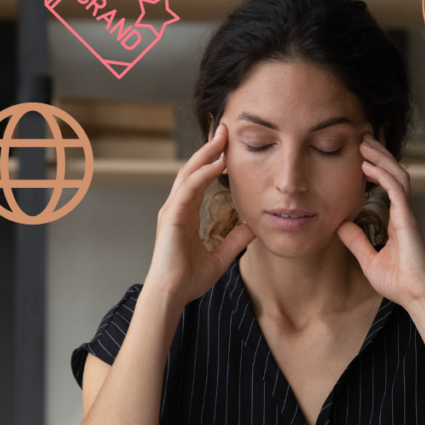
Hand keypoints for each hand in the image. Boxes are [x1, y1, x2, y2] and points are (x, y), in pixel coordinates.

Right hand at [145, 122, 255, 306]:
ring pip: (189, 172)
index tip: (227, 147)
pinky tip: (218, 162)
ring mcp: (172, 210)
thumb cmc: (189, 279)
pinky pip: (188, 188)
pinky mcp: (171, 216)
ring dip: (206, 153)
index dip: (212, 162)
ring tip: (222, 136)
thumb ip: (235, 240)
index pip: (199, 180)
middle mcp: (177, 208)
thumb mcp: (221, 256)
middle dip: (209, 148)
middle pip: (193, 169)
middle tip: (225, 129)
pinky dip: (202, 173)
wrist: (171, 295)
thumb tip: (254, 226)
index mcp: (185, 214)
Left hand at [336, 134, 424, 311]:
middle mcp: (405, 213)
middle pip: (395, 174)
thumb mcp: (369, 259)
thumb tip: (341, 226)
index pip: (389, 185)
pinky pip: (397, 190)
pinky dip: (383, 175)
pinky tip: (368, 167)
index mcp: (398, 220)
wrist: (418, 296)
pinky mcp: (408, 220)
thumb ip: (357, 241)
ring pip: (398, 175)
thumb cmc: (399, 283)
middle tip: (363, 139)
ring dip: (381, 158)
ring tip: (365, 144)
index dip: (377, 168)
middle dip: (379, 154)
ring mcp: (408, 215)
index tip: (362, 156)